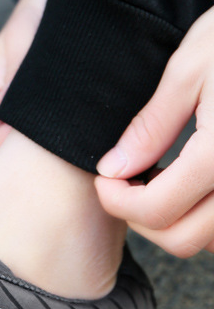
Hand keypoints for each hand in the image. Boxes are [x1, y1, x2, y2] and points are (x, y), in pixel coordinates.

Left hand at [95, 5, 213, 257]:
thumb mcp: (192, 67)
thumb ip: (151, 127)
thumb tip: (113, 169)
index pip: (155, 211)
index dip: (116, 201)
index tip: (105, 179)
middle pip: (183, 239)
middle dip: (142, 219)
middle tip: (128, 184)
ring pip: (213, 241)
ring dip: (179, 223)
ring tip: (164, 180)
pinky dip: (210, 217)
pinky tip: (199, 184)